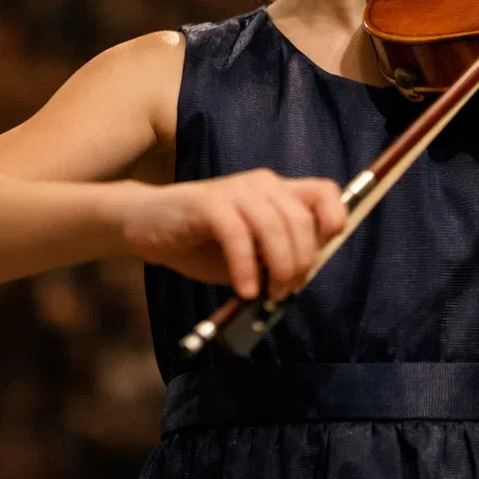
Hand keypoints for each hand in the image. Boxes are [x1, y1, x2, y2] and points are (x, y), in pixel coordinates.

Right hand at [115, 169, 347, 298]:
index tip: (321, 255)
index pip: (326, 192)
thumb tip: (302, 276)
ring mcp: (236, 190)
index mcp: (278, 191)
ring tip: (268, 294)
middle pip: (303, 219)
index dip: (333, 221)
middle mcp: (264, 184)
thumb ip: (277, 255)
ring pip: (276, 226)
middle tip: (286, 291)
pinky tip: (244, 289)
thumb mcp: (251, 252)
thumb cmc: (202, 243)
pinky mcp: (209, 203)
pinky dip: (246, 267)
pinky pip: (239, 236)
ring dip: (279, 267)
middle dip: (302, 261)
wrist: (146, 225)